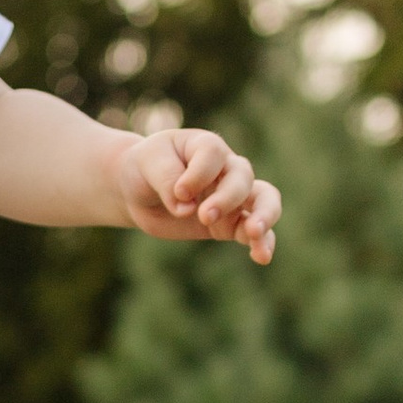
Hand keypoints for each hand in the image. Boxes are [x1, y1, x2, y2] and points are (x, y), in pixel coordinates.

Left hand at [115, 127, 279, 262]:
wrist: (140, 190)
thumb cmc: (147, 167)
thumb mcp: (148, 163)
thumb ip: (166, 179)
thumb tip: (186, 209)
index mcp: (206, 146)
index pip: (213, 154)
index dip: (199, 174)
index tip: (178, 192)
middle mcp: (226, 169)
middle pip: (242, 177)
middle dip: (227, 198)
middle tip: (204, 216)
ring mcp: (232, 197)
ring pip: (263, 200)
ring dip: (263, 216)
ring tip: (255, 233)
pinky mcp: (229, 224)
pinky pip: (254, 231)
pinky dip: (262, 243)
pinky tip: (262, 256)